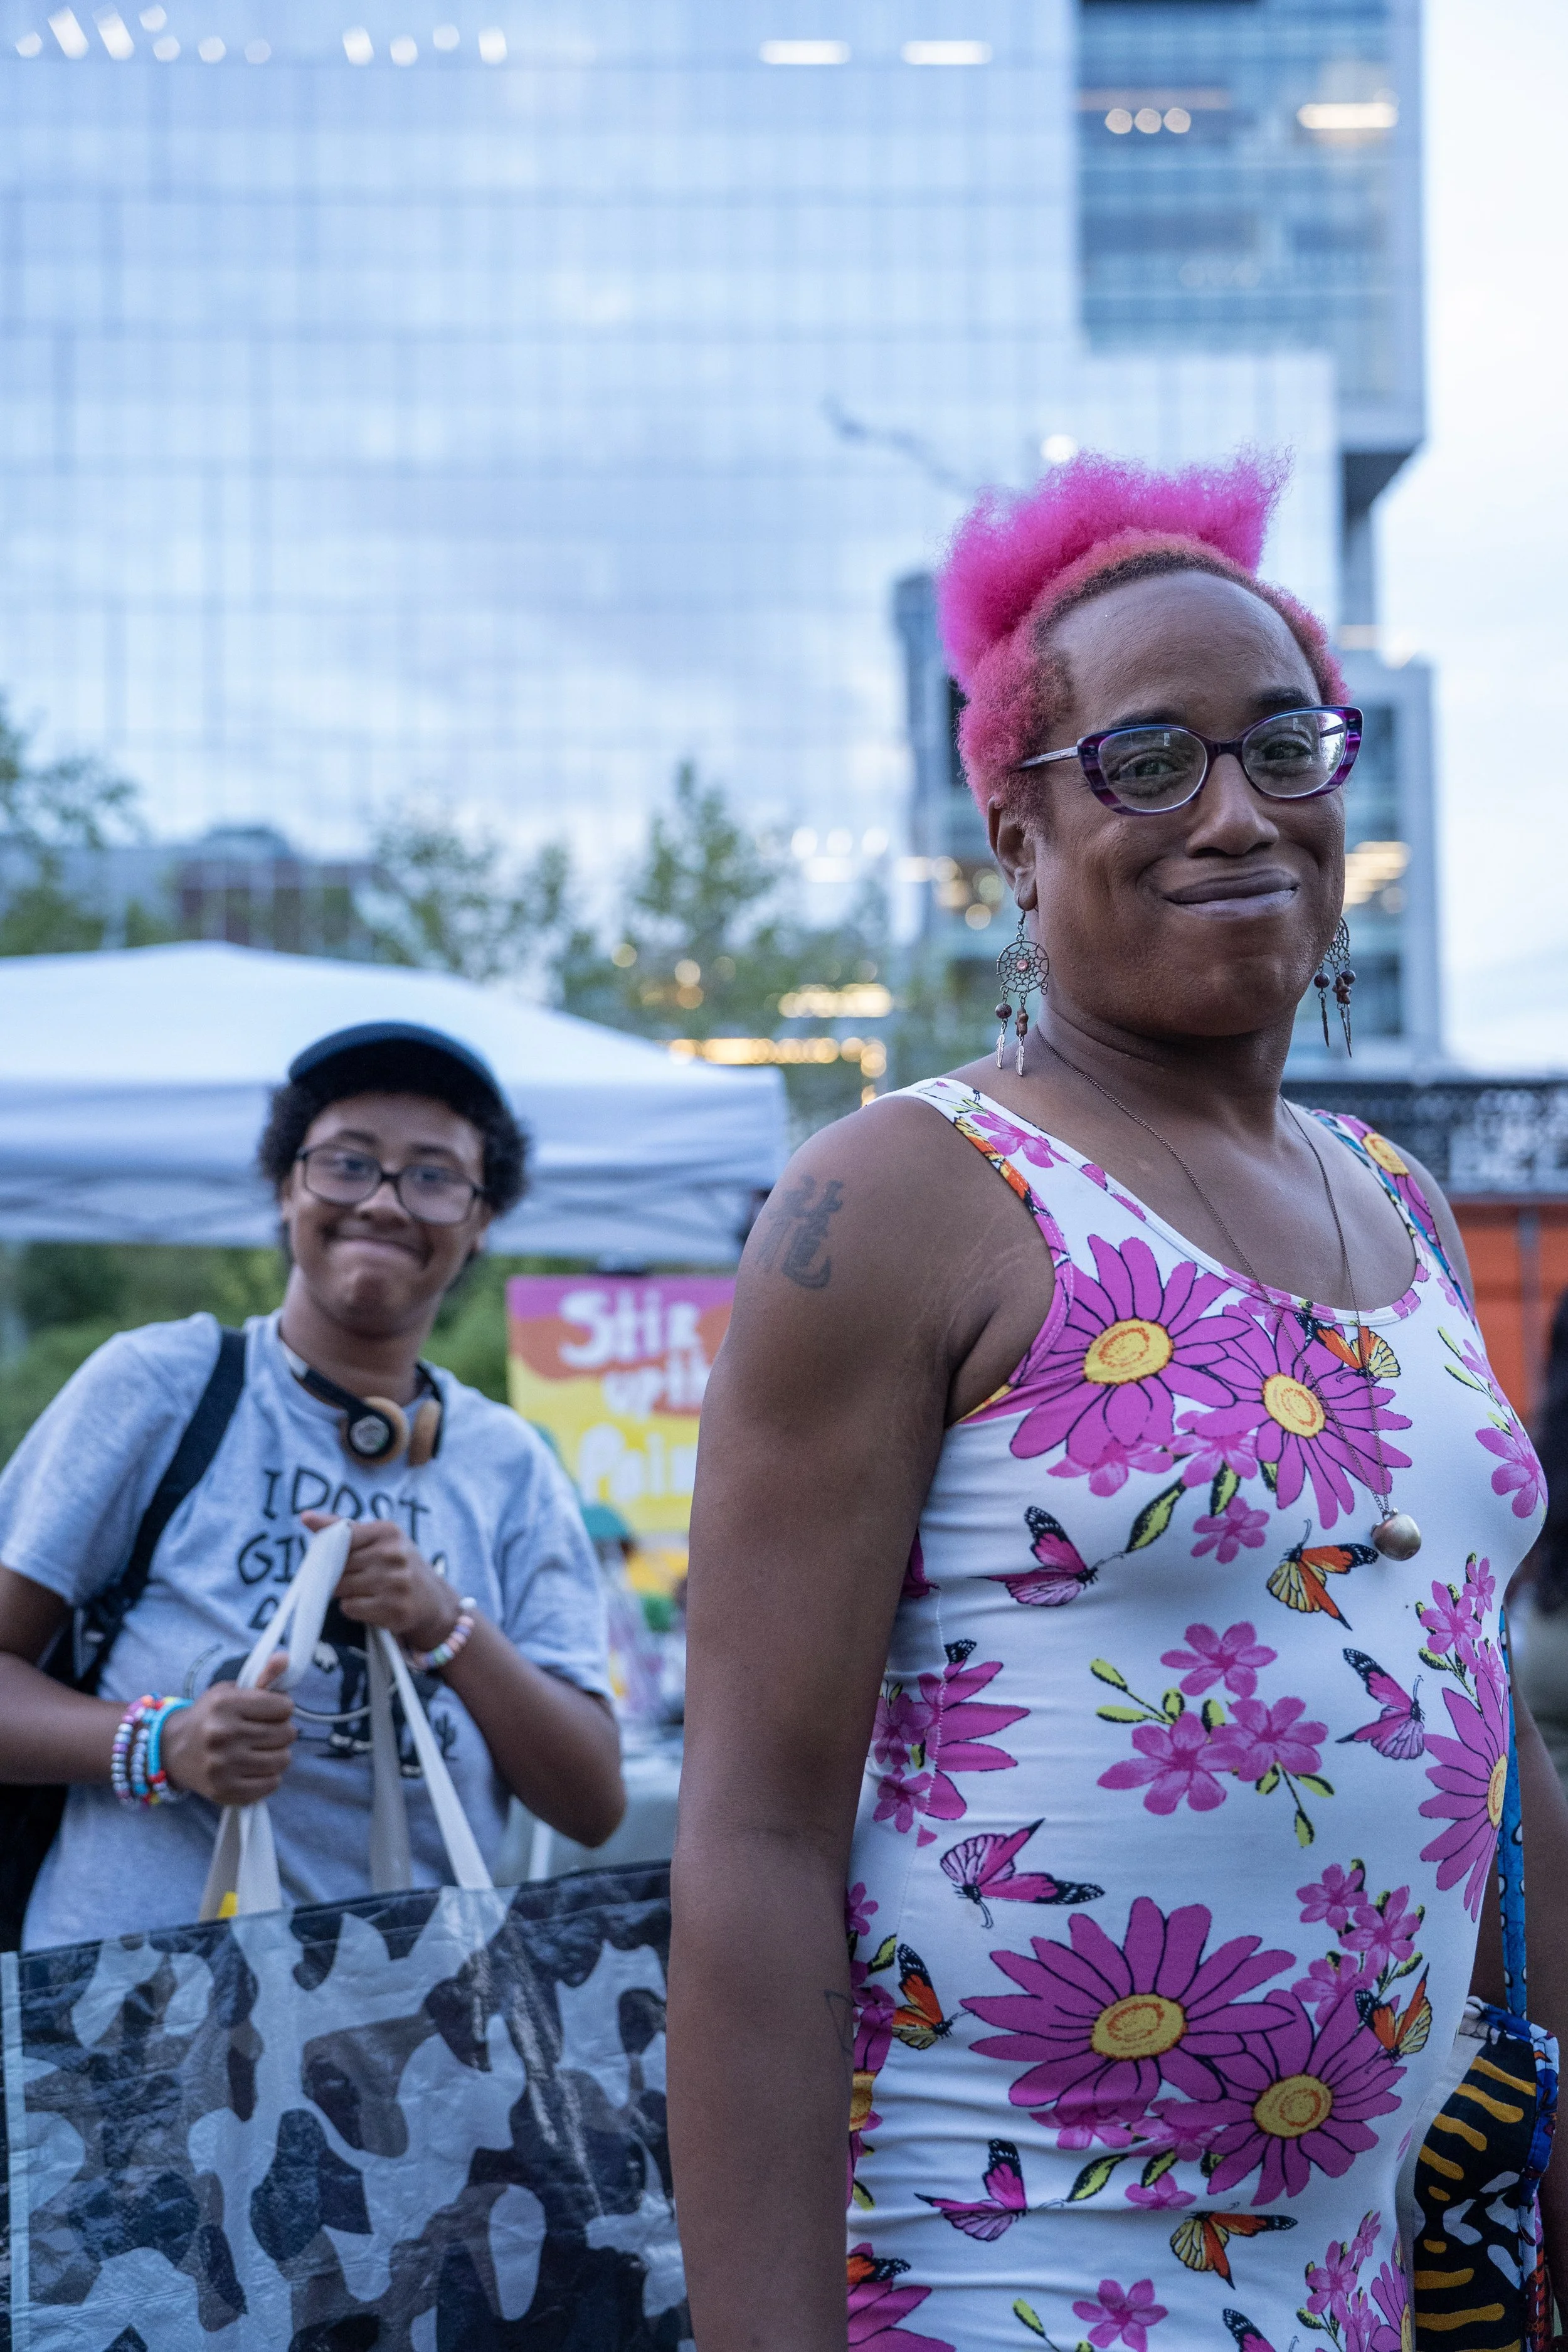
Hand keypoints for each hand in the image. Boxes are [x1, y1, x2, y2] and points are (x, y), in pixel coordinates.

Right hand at [162, 1652, 295, 1803]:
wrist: (171, 1750)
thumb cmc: (208, 1717)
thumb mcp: (229, 1691)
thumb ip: (262, 1677)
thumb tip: (286, 1658)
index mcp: (225, 1705)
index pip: (284, 1707)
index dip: (282, 1708)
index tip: (271, 1711)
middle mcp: (223, 1735)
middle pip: (286, 1733)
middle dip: (282, 1730)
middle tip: (267, 1731)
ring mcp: (223, 1766)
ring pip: (283, 1759)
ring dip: (279, 1753)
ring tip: (263, 1749)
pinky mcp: (224, 1790)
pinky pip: (271, 1784)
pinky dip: (270, 1776)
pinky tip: (256, 1767)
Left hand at [300, 1509, 460, 1651]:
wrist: (434, 1602)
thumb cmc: (397, 1566)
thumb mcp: (379, 1540)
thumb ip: (343, 1528)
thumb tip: (305, 1516)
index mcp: (388, 1531)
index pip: (341, 1536)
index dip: (330, 1550)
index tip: (328, 1556)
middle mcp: (393, 1554)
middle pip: (338, 1566)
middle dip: (337, 1575)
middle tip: (353, 1578)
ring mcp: (396, 1583)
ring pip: (341, 1588)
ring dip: (345, 1593)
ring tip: (365, 1591)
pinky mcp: (394, 1610)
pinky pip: (350, 1608)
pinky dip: (354, 1609)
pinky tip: (371, 1605)